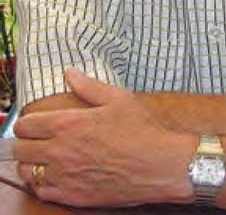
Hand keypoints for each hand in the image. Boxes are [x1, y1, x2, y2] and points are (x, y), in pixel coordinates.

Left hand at [13, 68, 195, 206]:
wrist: (159, 165)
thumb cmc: (141, 130)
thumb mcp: (118, 99)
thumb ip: (89, 86)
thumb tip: (70, 73)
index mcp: (69, 124)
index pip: (26, 125)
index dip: (25, 122)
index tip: (32, 122)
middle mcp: (61, 151)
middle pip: (21, 149)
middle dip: (26, 141)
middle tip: (36, 138)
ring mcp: (65, 176)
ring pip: (27, 172)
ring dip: (30, 163)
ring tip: (42, 157)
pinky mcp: (72, 196)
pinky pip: (42, 191)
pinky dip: (41, 183)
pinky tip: (53, 175)